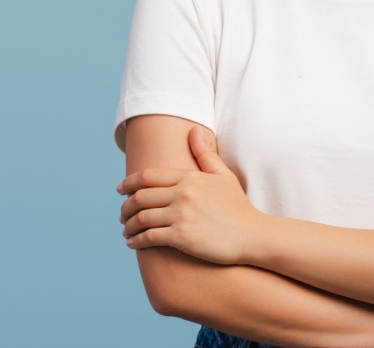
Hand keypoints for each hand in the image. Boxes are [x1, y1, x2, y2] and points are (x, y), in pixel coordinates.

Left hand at [117, 126, 263, 264]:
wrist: (253, 235)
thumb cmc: (238, 207)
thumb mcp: (223, 176)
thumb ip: (205, 154)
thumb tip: (194, 130)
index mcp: (189, 177)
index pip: (148, 176)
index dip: (129, 182)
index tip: (120, 189)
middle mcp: (183, 194)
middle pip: (140, 197)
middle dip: (126, 206)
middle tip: (122, 213)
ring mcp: (181, 215)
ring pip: (141, 218)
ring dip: (128, 224)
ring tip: (126, 230)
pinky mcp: (182, 237)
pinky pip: (149, 237)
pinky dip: (136, 240)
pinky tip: (133, 243)